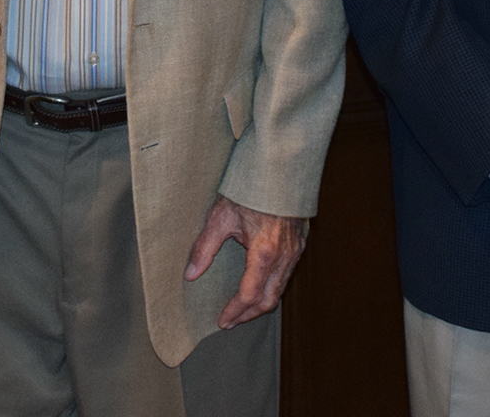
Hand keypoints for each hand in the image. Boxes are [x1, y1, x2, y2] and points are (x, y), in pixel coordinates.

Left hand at [184, 195, 308, 328]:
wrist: (280, 168)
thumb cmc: (250, 190)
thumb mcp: (221, 216)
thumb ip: (204, 248)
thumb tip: (190, 275)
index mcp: (264, 252)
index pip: (249, 295)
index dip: (235, 311)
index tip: (222, 321)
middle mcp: (284, 256)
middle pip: (269, 300)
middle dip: (249, 314)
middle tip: (231, 320)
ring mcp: (295, 251)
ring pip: (280, 288)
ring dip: (261, 302)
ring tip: (243, 307)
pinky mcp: (300, 244)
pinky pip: (287, 274)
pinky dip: (272, 286)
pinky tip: (259, 284)